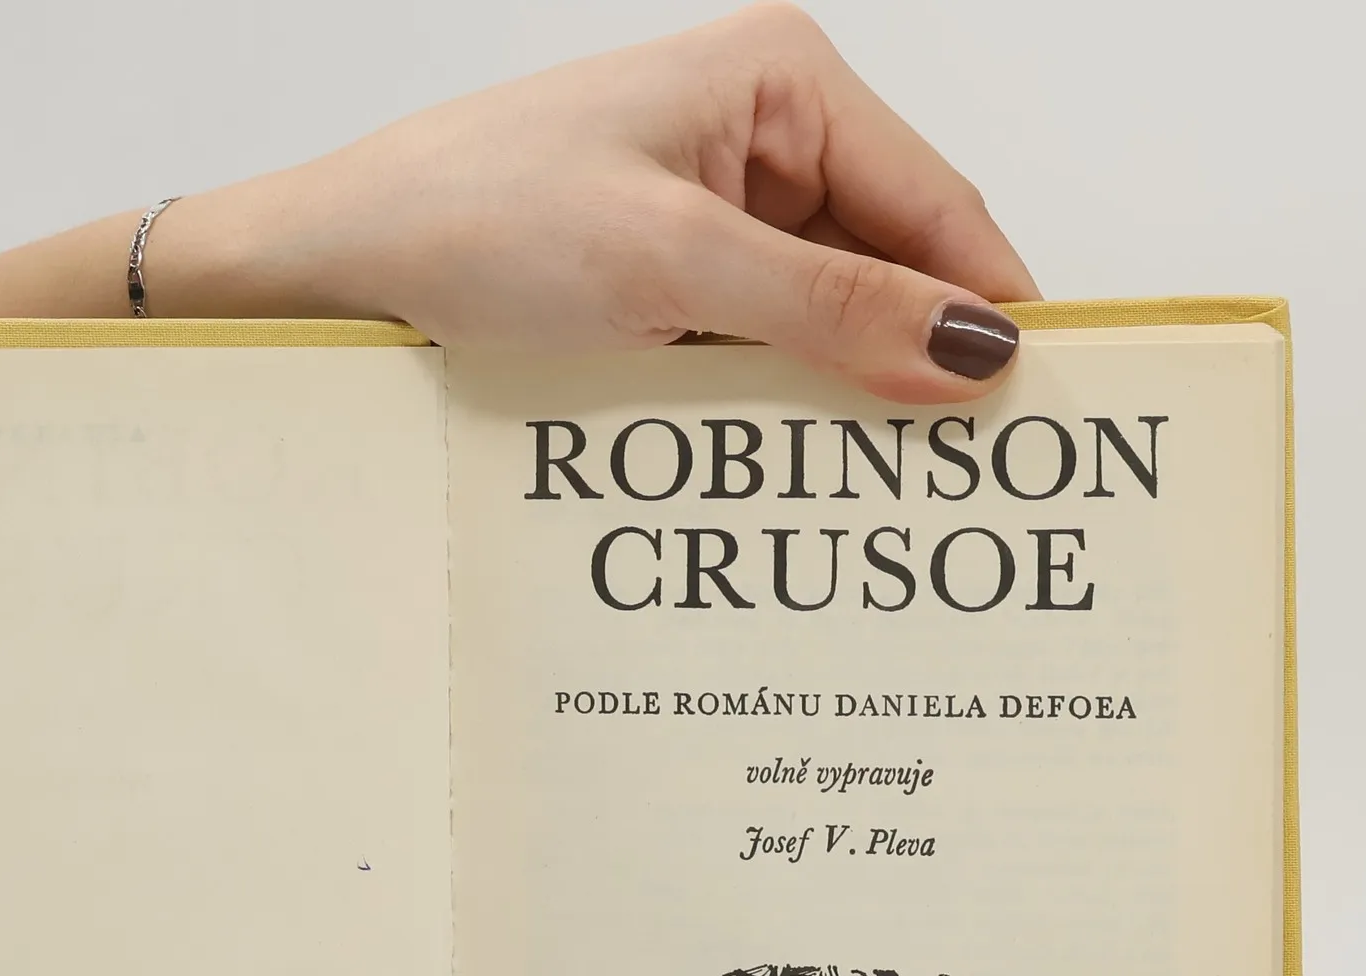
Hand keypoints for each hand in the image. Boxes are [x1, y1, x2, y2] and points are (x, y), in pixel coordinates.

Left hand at [0, 4, 1037, 400]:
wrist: (325, 272)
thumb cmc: (468, 224)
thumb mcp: (669, 263)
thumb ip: (830, 310)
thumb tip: (972, 353)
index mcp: (780, 83)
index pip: (937, 207)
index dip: (991, 314)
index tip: (1040, 421)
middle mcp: (754, 139)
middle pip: (886, 269)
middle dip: (913, 371)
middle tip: (960, 490)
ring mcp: (704, 215)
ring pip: (820, 323)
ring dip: (838, 404)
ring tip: (874, 501)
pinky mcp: (658, 284)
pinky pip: (751, 351)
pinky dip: (770, 411)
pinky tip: (781, 475)